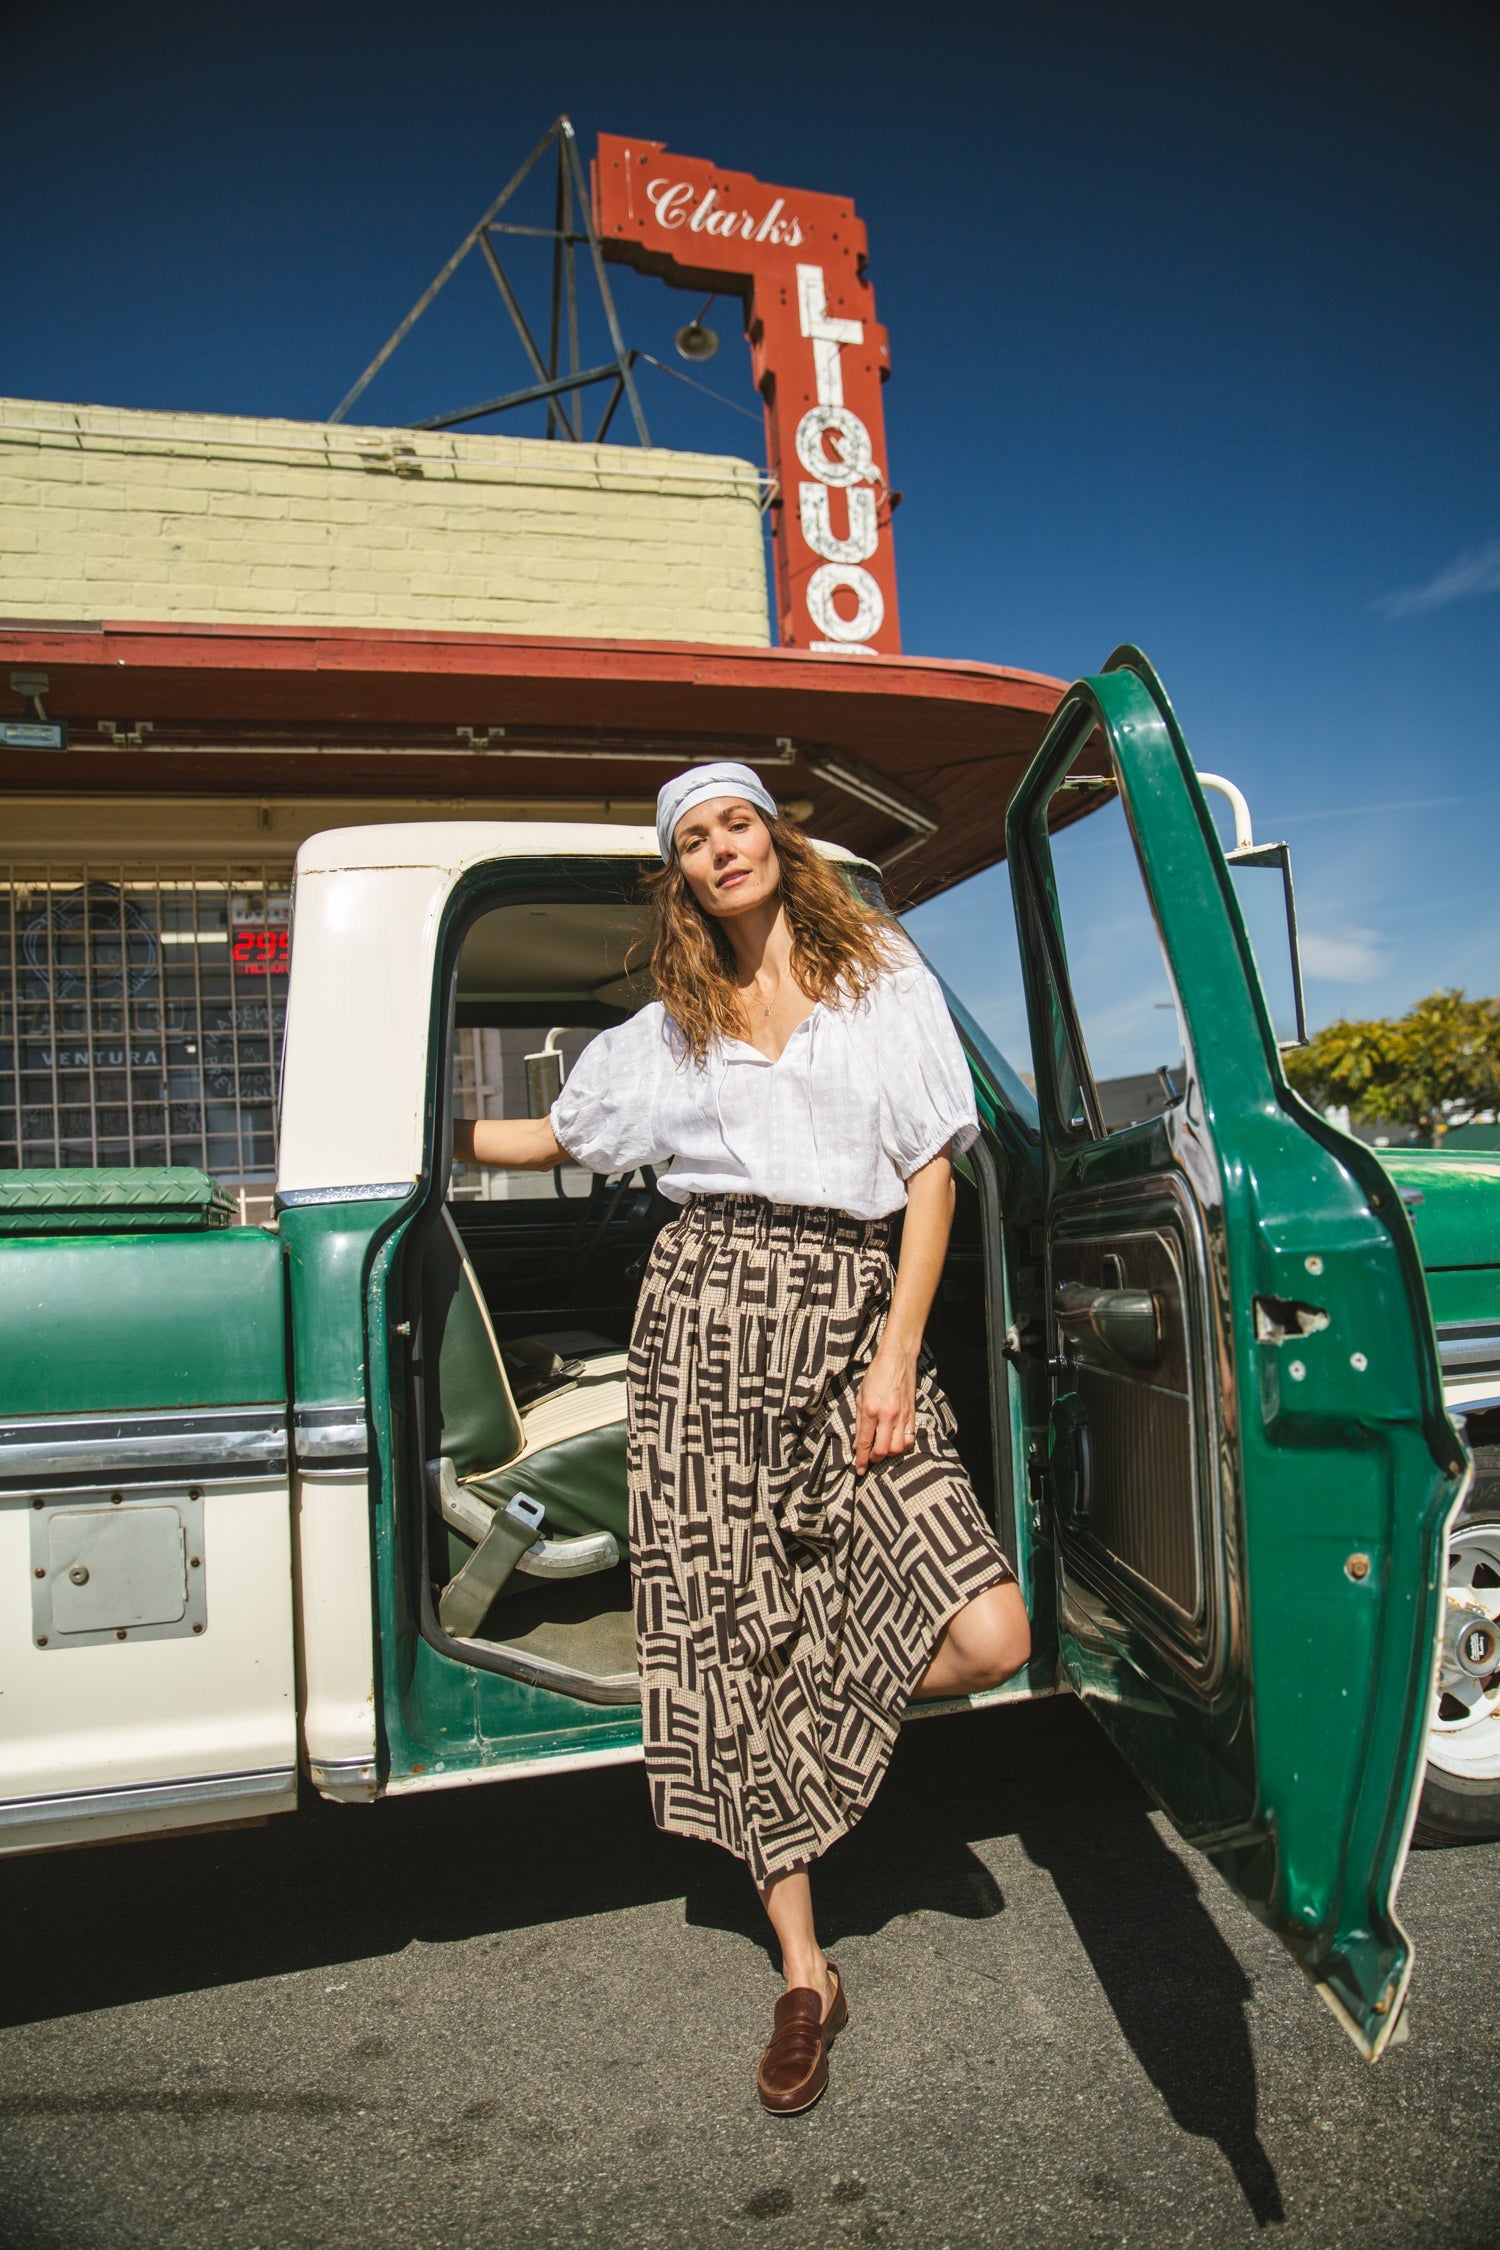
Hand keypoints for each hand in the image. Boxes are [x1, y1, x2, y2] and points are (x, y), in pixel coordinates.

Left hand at [854, 1344, 918, 1473]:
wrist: (897, 1360)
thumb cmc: (876, 1376)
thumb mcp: (860, 1397)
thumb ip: (859, 1423)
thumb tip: (858, 1444)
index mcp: (871, 1410)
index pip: (865, 1442)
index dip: (861, 1460)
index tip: (859, 1470)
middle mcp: (887, 1415)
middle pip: (882, 1450)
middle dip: (874, 1459)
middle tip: (869, 1459)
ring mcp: (902, 1416)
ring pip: (897, 1448)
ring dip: (889, 1453)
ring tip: (882, 1450)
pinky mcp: (912, 1414)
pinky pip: (910, 1438)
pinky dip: (902, 1446)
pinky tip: (895, 1443)